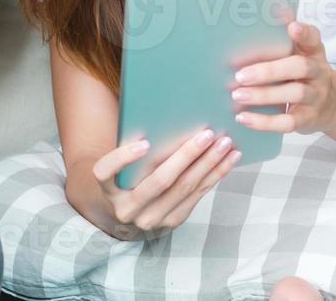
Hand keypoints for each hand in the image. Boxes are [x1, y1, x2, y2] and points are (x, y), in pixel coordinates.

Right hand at [89, 128, 241, 239]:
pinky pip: (197, 197)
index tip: (145, 143)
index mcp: (108, 188)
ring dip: (209, 164)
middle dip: (186, 156)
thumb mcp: (121, 163)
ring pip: (184, 189)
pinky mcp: (171, 221)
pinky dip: (215, 176)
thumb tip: (167, 114)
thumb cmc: (125, 173)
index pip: (106, 172)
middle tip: (207, 134)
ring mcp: (150, 219)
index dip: (124, 158)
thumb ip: (133, 144)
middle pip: (160, 181)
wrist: (125, 209)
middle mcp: (127, 208)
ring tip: (225, 144)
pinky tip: (228, 160)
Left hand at [230, 18, 335, 134]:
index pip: (313, 38)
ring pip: (294, 94)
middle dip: (270, 70)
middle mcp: (318, 73)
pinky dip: (265, 122)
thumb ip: (285, 35)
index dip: (304, 33)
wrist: (333, 105)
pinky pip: (288, 122)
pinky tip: (243, 117)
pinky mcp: (308, 119)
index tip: (292, 27)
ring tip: (238, 95)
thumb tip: (274, 7)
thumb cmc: (307, 74)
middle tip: (241, 75)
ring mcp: (315, 97)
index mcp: (314, 52)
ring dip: (264, 95)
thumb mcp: (303, 52)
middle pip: (300, 67)